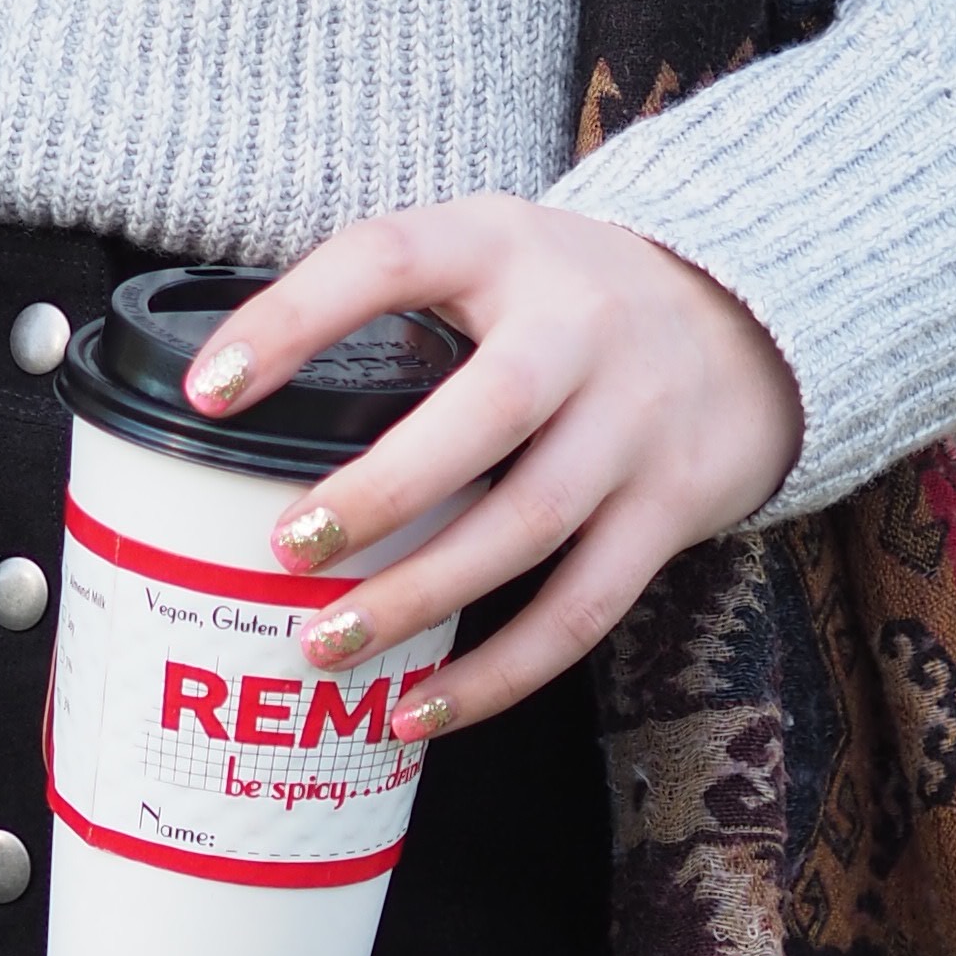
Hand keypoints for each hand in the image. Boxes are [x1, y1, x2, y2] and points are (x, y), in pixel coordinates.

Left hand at [185, 197, 803, 738]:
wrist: (746, 320)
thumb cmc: (565, 294)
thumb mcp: (487, 250)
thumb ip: (394, 298)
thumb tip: (230, 392)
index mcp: (502, 244)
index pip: (388, 259)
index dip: (294, 318)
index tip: (209, 389)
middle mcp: (580, 326)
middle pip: (485, 414)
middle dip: (380, 490)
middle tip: (284, 548)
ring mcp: (635, 422)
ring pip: (529, 524)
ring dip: (421, 595)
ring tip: (325, 645)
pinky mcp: (672, 508)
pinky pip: (582, 609)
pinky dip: (498, 674)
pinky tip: (417, 711)